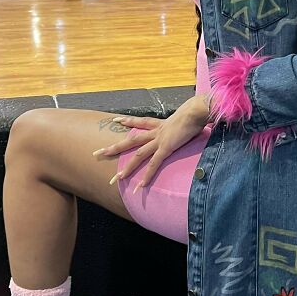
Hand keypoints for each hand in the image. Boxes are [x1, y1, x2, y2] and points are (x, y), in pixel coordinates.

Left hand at [95, 95, 210, 189]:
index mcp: (161, 124)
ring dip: (127, 167)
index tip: (117, 121)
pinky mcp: (166, 148)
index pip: (141, 122)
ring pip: (138, 155)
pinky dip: (147, 175)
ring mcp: (159, 140)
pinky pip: (154, 164)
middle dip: (114, 147)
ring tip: (116, 178)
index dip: (128, 121)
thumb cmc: (197, 111)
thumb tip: (198, 122)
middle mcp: (156, 131)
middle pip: (131, 140)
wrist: (198, 110)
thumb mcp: (189, 116)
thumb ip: (188, 121)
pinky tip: (140, 185)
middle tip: (98, 153)